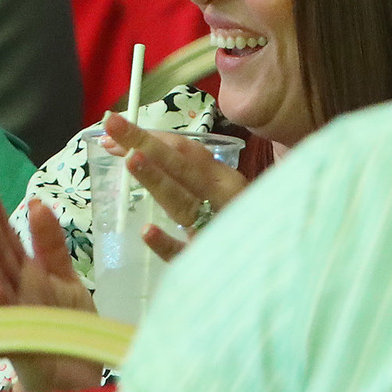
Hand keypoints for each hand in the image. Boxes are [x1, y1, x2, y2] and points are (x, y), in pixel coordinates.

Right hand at [0, 171, 104, 391]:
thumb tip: (35, 202)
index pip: (4, 233)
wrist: (81, 384)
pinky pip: (9, 320)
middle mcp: (15, 290)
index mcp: (25, 273)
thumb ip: (49, 245)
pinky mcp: (22, 344)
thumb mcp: (66, 280)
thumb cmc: (69, 332)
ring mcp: (15, 316)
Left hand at [102, 112, 248, 260]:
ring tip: (131, 159)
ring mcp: (217, 232)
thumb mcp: (224, 194)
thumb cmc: (245, 225)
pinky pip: (186, 254)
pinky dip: (167, 243)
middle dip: (145, 144)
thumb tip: (139, 151)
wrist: (279, 263)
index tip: (115, 126)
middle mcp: (223, 200)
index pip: (186, 151)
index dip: (150, 136)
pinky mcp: (211, 266)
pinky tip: (147, 232)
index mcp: (225, 181)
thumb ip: (191, 174)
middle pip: (181, 168)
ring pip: (183, 204)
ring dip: (158, 181)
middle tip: (112, 125)